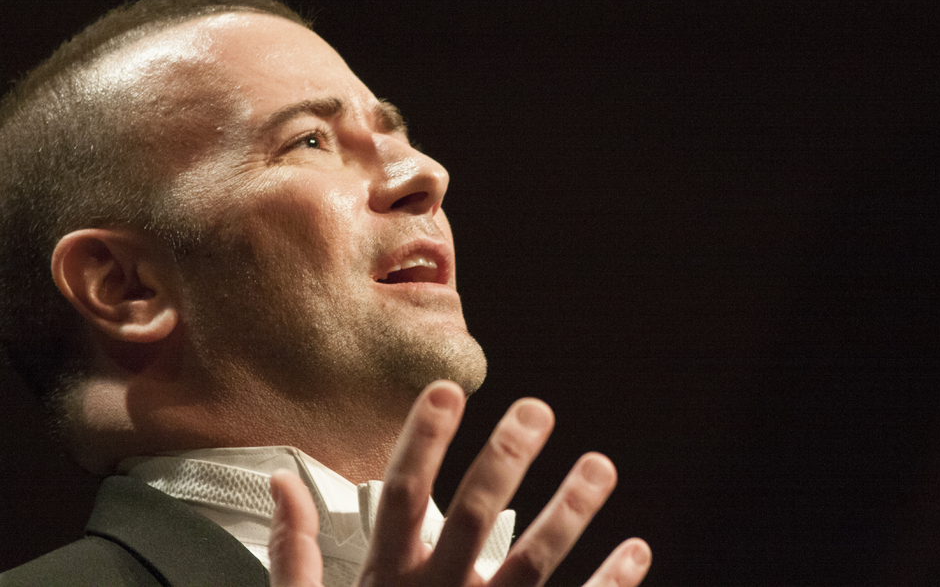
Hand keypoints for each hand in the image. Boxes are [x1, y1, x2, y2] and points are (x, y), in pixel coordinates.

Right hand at [268, 380, 650, 586]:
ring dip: (570, 512)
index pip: (401, 496)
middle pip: (475, 516)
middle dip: (506, 459)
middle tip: (537, 411)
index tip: (448, 390)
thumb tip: (283, 483)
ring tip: (600, 465)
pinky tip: (637, 549)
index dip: (424, 440)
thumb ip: (294, 554)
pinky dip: (610, 584)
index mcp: (387, 584)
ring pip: (534, 564)